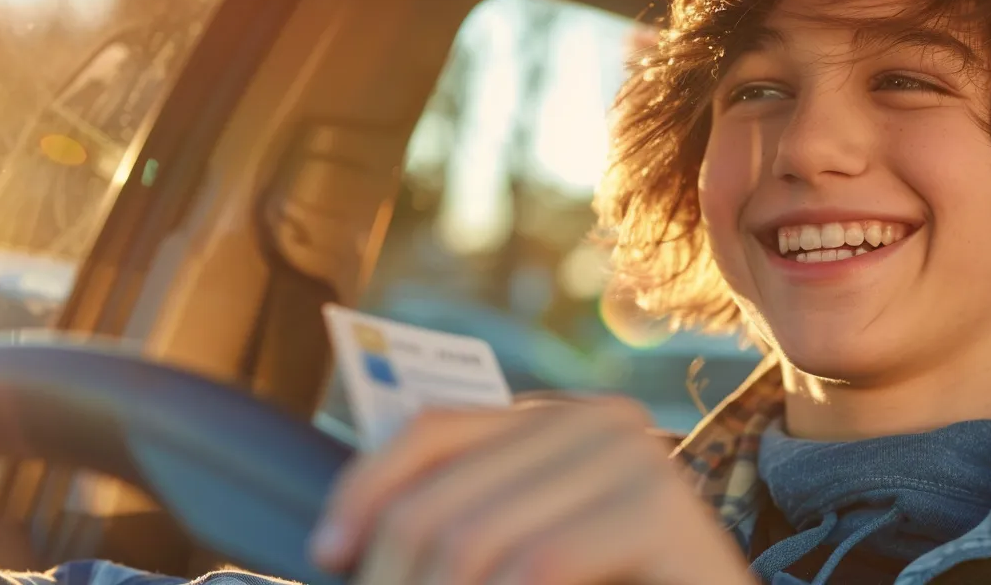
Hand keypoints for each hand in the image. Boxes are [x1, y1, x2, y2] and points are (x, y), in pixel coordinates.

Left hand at [308, 397, 754, 584]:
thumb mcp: (525, 553)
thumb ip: (465, 526)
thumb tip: (342, 540)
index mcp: (555, 420)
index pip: (429, 429)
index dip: (363, 491)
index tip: (327, 556)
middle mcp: (596, 420)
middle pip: (442, 494)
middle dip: (393, 574)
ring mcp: (636, 457)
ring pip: (477, 536)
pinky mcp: (663, 509)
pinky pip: (540, 563)